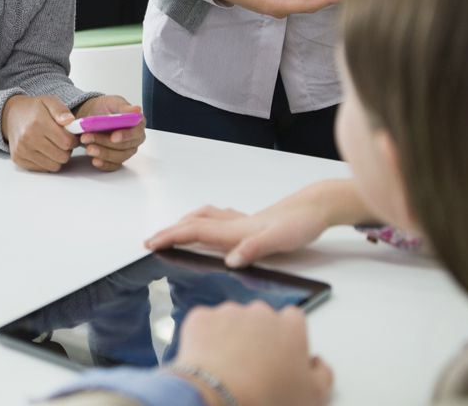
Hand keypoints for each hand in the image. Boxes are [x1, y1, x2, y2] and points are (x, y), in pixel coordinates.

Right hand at [0, 95, 76, 171]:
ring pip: (54, 166)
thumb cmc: (34, 109)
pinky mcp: (19, 159)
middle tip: (61, 141)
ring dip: (57, 157)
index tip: (70, 135)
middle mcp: (28, 138)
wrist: (11, 116)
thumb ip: (61, 110)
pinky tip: (43, 151)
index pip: (66, 142)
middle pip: (62, 156)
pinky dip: (47, 162)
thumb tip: (70, 121)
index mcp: (38, 122)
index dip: (73, 140)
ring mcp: (22, 150)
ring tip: (53, 145)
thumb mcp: (49, 101)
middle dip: (66, 150)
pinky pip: (43, 169)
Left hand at [71, 95, 145, 170]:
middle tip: (88, 138)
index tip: (113, 137)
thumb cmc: (106, 108)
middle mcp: (134, 139)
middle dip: (106, 143)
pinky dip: (104, 164)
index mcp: (138, 124)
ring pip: (118, 157)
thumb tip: (137, 110)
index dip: (126, 135)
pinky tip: (95, 160)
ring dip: (103, 153)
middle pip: (125, 146)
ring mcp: (126, 150)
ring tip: (88, 148)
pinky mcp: (116, 159)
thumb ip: (124, 108)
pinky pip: (113, 166)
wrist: (92, 115)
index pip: (137, 132)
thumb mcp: (113, 103)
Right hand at [146, 179, 367, 266]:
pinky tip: (212, 226)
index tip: (151, 244)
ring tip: (174, 232)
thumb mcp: (281, 239)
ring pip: (205, 219)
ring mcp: (242, 221)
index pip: (195, 233)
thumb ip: (254, 248)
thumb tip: (230, 260)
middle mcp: (235, 224)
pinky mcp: (252, 222)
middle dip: (170, 232)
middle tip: (151, 241)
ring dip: (185, 224)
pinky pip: (219, 219)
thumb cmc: (301, 223)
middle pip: (193, 224)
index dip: (170, 237)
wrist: (317, 206)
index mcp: (236, 230)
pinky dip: (205, 221)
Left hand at [173, 302, 331, 405]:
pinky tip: (211, 361)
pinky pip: (205, 323)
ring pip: (232, 319)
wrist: (222, 399)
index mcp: (291, 326)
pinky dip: (206, 338)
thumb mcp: (314, 395)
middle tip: (254, 366)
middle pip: (262, 318)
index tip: (281, 357)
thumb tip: (318, 364)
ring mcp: (229, 312)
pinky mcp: (201, 317)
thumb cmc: (268, 398)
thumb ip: (323, 374)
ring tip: (230, 367)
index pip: (293, 321)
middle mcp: (261, 312)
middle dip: (258, 336)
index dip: (286, 338)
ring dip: (231, 336)